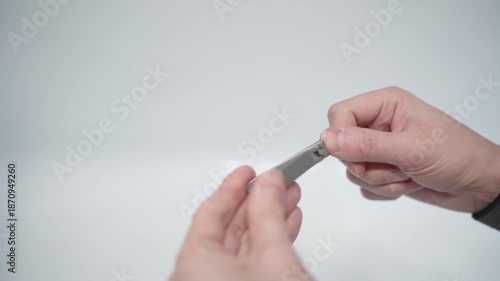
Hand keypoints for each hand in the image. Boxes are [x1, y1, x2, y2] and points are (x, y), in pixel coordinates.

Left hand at [169, 167, 312, 280]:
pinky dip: (266, 246)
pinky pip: (246, 264)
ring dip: (267, 222)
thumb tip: (269, 183)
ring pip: (240, 246)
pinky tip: (284, 227)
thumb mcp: (274, 257)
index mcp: (193, 263)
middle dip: (257, 203)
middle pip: (226, 228)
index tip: (248, 172)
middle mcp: (197, 275)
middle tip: (274, 183)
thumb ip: (270, 215)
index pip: (210, 212)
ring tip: (287, 200)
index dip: (233, 187)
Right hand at [321, 87, 499, 212]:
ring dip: (380, 180)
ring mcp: (380, 148)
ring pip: (353, 169)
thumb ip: (367, 144)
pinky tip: (407, 183)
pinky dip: (384, 191)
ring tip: (408, 174)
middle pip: (343, 146)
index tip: (358, 156)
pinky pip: (363, 185)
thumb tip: (328, 138)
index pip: (340, 114)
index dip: (341, 137)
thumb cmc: (459, 155)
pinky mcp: (382, 169)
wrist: (480, 184)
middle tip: (396, 166)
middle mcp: (379, 124)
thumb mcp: (412, 148)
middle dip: (367, 165)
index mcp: (385, 105)